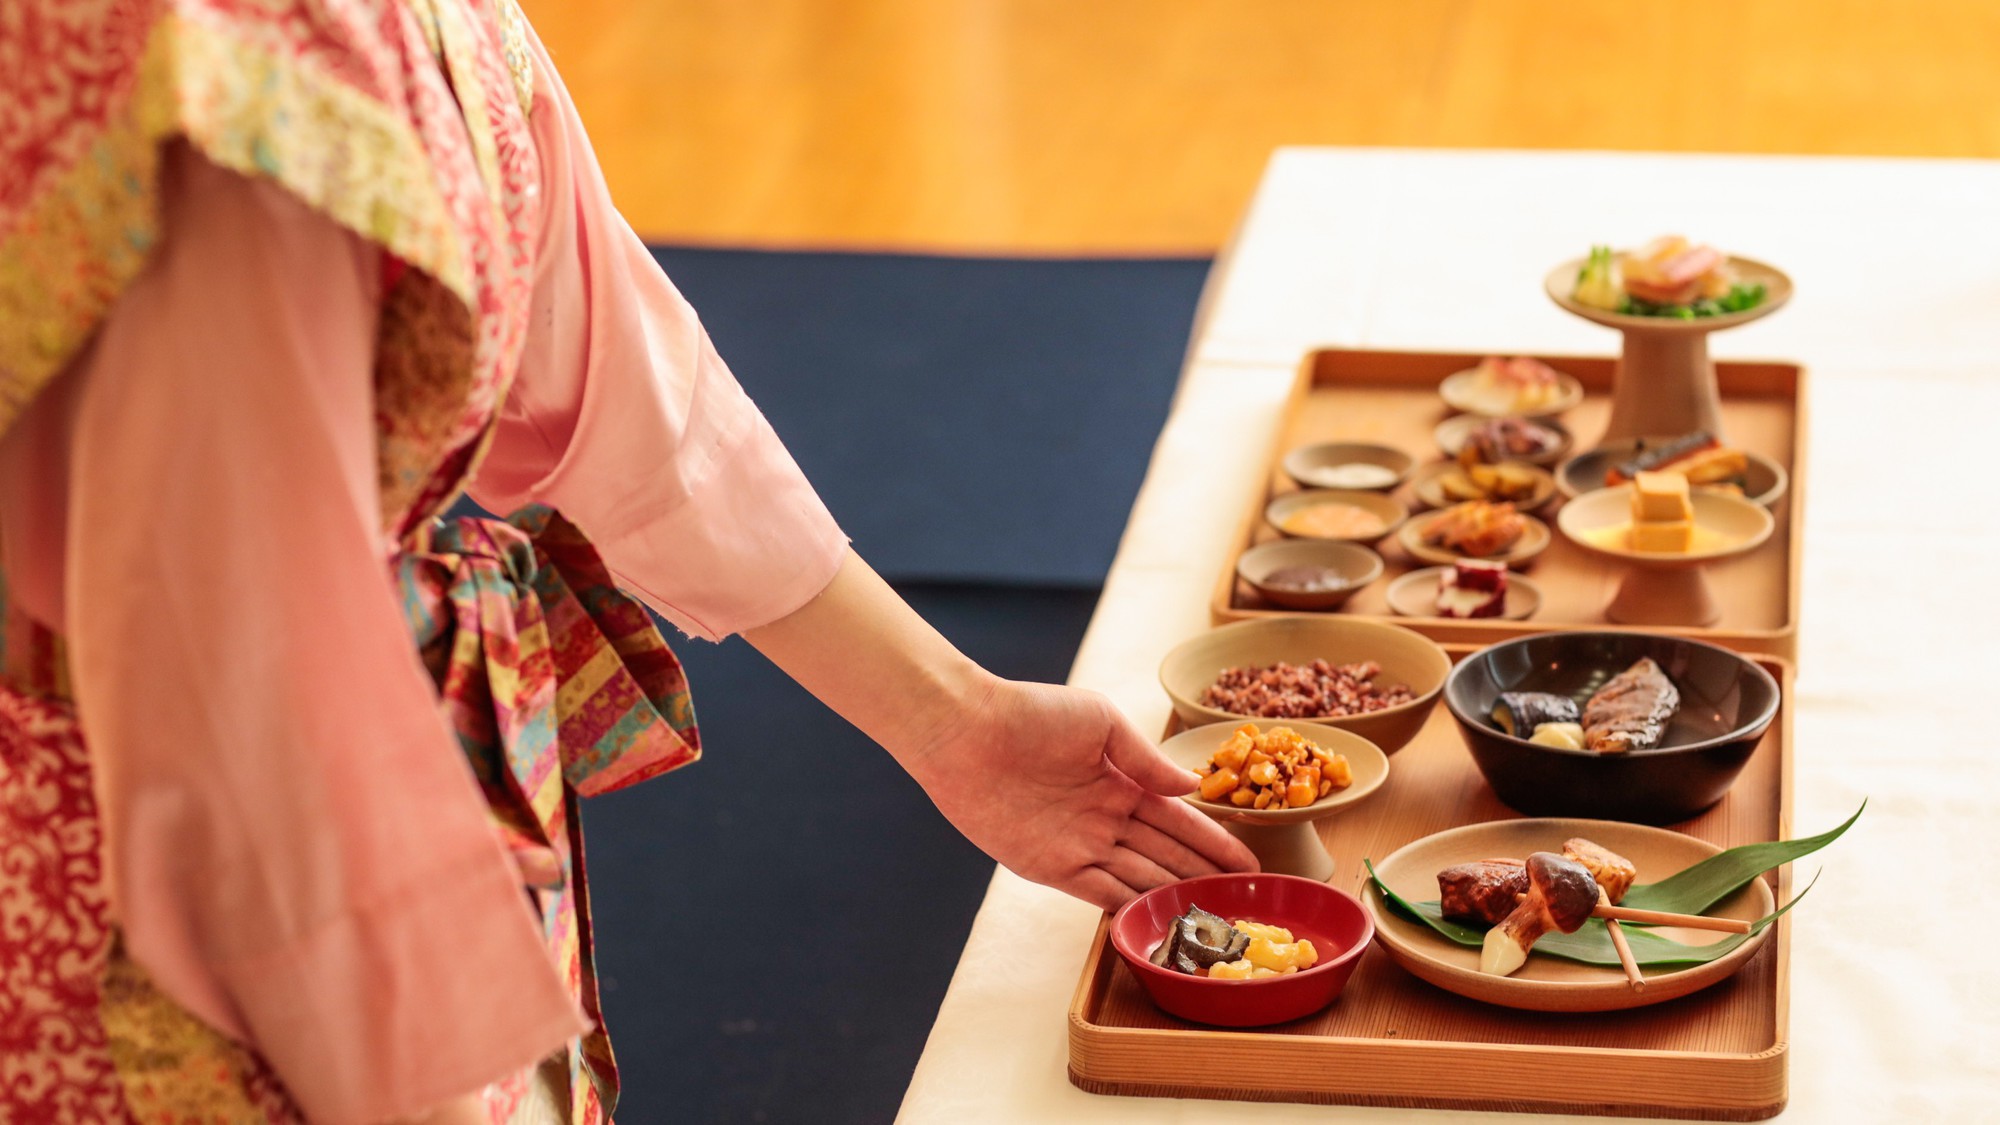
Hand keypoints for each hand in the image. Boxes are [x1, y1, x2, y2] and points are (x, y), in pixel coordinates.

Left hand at [901, 675, 1257, 910]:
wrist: (967, 731)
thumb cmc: (1033, 713)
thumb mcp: (1102, 722)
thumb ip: (1146, 759)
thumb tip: (1193, 786)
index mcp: (1123, 781)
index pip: (1181, 819)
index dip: (1216, 842)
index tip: (1251, 864)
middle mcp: (1107, 818)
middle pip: (1166, 856)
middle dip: (1203, 878)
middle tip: (1244, 905)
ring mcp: (1080, 845)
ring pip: (1139, 879)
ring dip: (1173, 898)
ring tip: (1213, 923)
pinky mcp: (1050, 867)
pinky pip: (1098, 894)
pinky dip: (1128, 909)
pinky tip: (1159, 923)